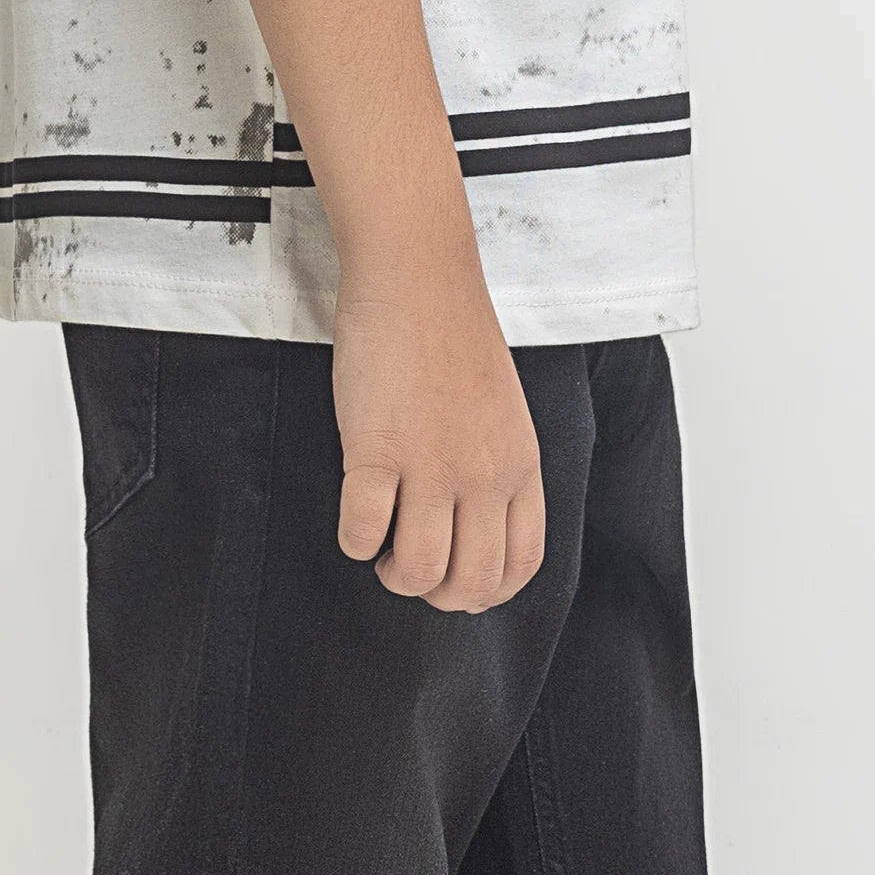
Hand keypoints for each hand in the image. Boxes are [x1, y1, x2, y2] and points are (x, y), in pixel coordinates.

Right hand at [333, 245, 544, 611]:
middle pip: (470, 582)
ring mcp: (430, 465)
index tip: (457, 583)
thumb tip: (473, 526)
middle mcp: (483, 475)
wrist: (418, 278)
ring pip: (417, 571)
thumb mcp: (503, 413)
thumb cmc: (453, 336)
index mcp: (520, 467)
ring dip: (393, 575)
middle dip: (436, 595)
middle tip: (411, 569)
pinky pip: (360, 531)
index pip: (520, 565)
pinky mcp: (375, 450)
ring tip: (382, 550)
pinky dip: (353, 540)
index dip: (485, 591)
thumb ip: (497, 468)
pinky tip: (354, 516)